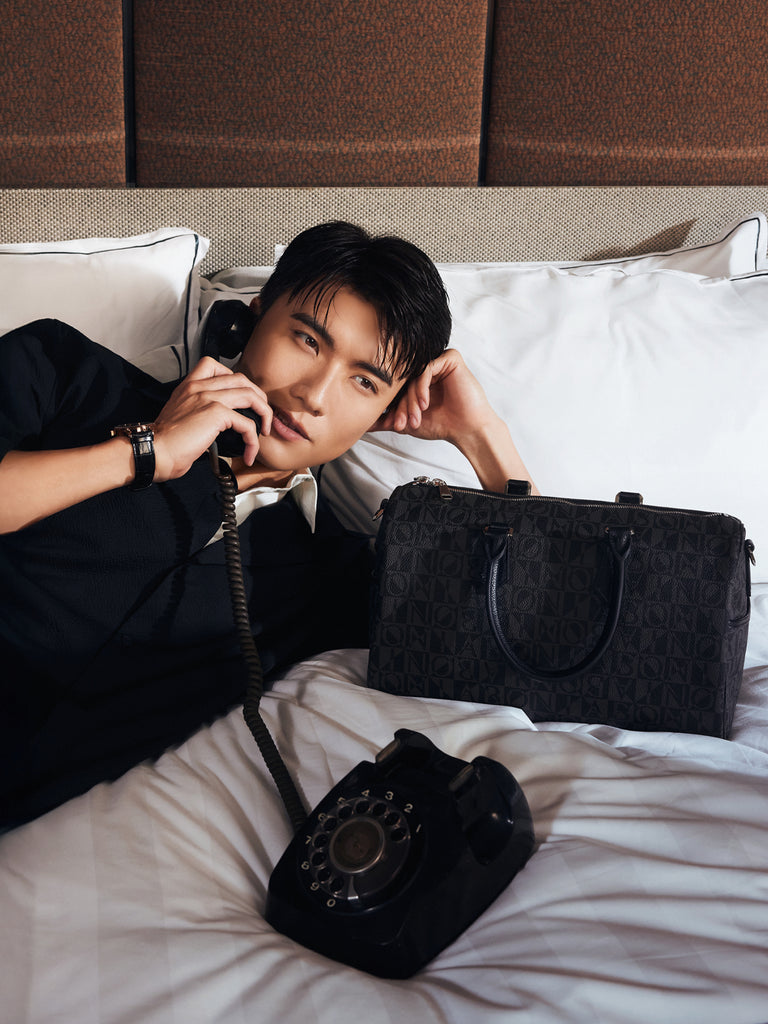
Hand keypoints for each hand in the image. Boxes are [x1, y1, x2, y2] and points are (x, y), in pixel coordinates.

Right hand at [152, 357, 272, 479]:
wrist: (155, 451)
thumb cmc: (165, 441)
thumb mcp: (180, 415)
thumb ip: (197, 409)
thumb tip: (218, 423)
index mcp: (189, 385)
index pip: (214, 365)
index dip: (235, 379)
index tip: (241, 397)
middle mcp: (199, 387)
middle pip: (241, 379)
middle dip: (258, 396)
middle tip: (261, 414)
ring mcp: (208, 397)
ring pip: (250, 395)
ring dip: (264, 413)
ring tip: (263, 430)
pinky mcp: (216, 413)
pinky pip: (247, 423)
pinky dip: (253, 440)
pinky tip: (249, 452)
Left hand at [370, 349, 537, 494]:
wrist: (467, 429)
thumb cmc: (442, 424)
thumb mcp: (408, 422)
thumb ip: (387, 420)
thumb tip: (363, 424)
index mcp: (416, 379)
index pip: (397, 387)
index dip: (394, 406)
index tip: (395, 425)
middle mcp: (426, 368)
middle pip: (404, 381)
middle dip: (402, 406)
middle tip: (403, 424)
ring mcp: (438, 361)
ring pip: (414, 375)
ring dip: (412, 399)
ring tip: (416, 417)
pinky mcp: (450, 358)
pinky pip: (427, 368)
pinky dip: (422, 387)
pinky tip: (425, 403)